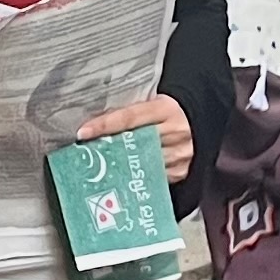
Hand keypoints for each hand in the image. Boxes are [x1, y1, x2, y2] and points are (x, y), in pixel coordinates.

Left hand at [81, 96, 195, 181]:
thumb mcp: (152, 103)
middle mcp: (176, 132)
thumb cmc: (167, 111)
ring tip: (99, 165)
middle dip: (108, 149)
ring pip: (141, 162)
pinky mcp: (180, 171)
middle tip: (85, 153)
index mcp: (166, 109)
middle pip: (134, 143)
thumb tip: (95, 122)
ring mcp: (180, 154)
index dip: (104, 125)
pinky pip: (151, 176)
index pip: (129, 117)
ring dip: (118, 164)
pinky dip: (135, 175)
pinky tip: (122, 174)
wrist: (196, 122)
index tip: (83, 132)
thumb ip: (130, 111)